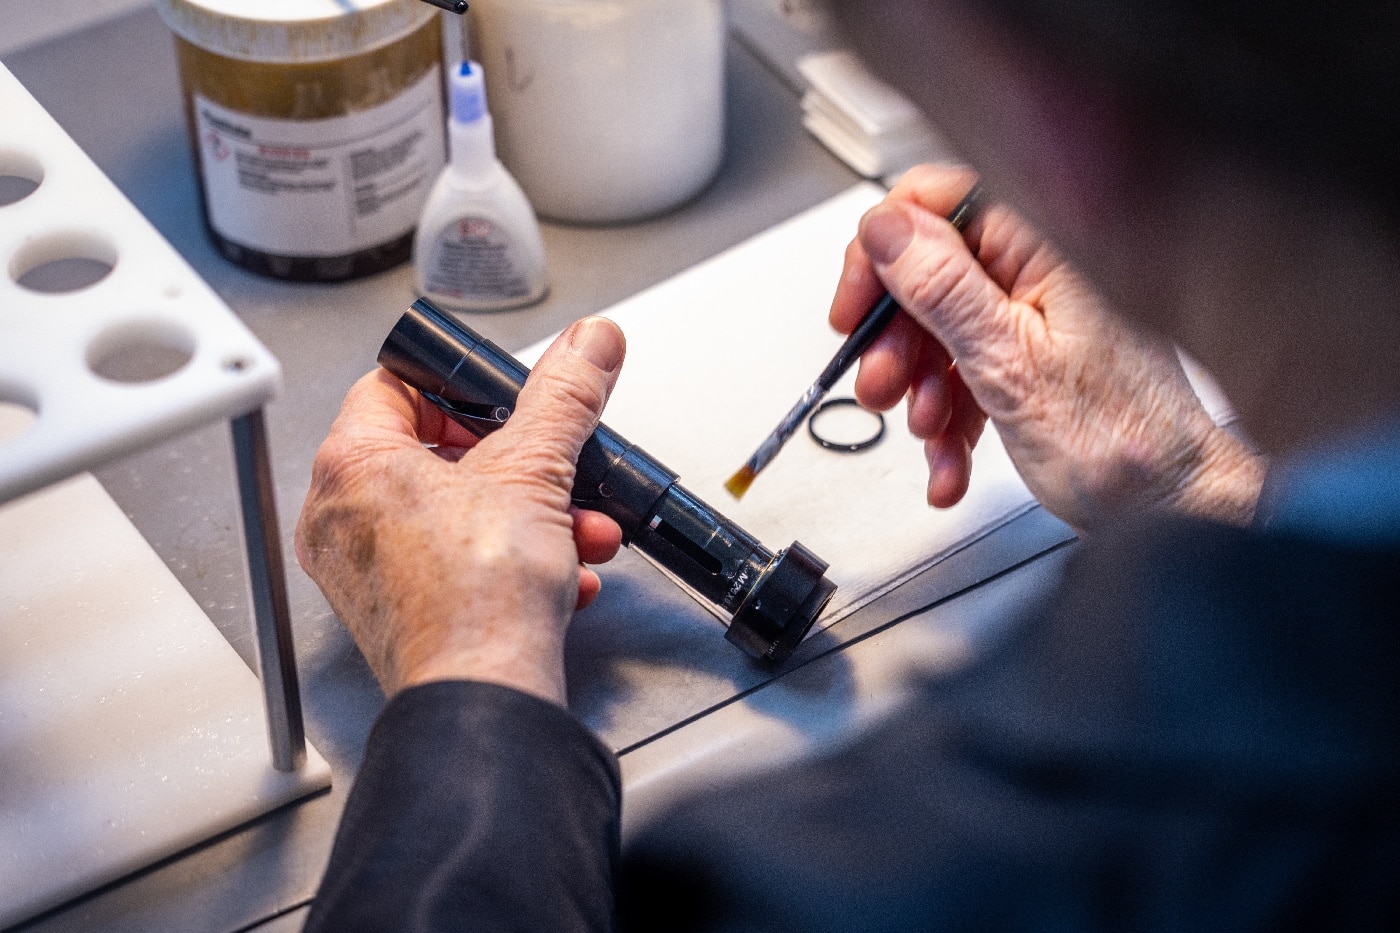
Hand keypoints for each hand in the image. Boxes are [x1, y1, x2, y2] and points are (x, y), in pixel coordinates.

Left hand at [294, 318, 626, 704]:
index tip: (501, 397)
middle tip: (553, 465)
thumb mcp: (536, 469)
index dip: (457, 385)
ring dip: (532, 515)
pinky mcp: (398, 613)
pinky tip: (563, 571)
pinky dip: (512, 560)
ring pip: (457, 515)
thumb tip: (589, 343)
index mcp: (351, 465)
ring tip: (578, 526)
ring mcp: (365, 571)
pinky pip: (456, 564)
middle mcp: (342, 517)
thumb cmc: (476, 597)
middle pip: (435, 455)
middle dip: (519, 464)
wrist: (483, 693)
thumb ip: (564, 396)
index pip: (392, 385)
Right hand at [831, 164, 1263, 531]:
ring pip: (942, 332)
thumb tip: (888, 229)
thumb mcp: (1010, 365)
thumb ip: (943, 290)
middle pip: (931, 274)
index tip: (857, 305)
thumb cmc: (1123, 445)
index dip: (883, 251)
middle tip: (880, 384)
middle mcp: (1045, 272)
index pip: (940, 203)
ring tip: (928, 433)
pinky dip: (951, 420)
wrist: (1174, 509)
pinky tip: (950, 462)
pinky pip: (968, 373)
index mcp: (1048, 248)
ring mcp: (1038, 319)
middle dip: (896, 339)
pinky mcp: (1035, 363)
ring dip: (920, 390)